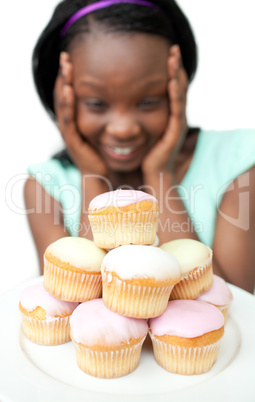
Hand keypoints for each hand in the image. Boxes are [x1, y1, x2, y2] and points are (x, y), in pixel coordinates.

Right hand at [53, 52, 107, 175]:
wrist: (101, 176)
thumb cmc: (105, 153)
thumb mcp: (106, 128)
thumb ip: (109, 113)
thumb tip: (122, 98)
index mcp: (77, 119)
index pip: (70, 93)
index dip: (70, 76)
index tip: (73, 58)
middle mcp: (70, 124)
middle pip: (63, 95)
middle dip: (64, 75)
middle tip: (65, 55)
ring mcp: (70, 132)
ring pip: (62, 104)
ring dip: (63, 84)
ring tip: (65, 67)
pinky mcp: (73, 140)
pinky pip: (67, 119)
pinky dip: (67, 104)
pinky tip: (68, 89)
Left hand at [142, 45, 187, 175]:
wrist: (153, 173)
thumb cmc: (147, 153)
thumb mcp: (145, 130)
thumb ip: (142, 116)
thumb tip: (129, 104)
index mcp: (169, 115)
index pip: (172, 88)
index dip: (171, 71)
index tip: (167, 54)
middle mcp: (176, 117)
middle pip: (178, 87)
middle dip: (176, 67)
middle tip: (173, 48)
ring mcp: (177, 124)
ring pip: (180, 94)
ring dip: (177, 75)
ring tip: (174, 58)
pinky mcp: (175, 131)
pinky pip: (176, 109)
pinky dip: (175, 94)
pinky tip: (172, 81)